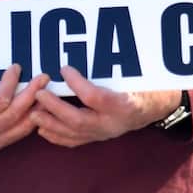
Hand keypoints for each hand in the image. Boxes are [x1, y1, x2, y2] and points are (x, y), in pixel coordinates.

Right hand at [0, 64, 49, 151]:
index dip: (10, 83)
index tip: (16, 67)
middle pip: (15, 113)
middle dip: (32, 93)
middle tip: (43, 76)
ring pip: (23, 126)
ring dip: (39, 107)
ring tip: (49, 90)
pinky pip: (20, 133)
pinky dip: (33, 118)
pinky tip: (42, 105)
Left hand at [31, 65, 181, 146]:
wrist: (159, 108)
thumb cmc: (150, 87)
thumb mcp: (140, 76)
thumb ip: (119, 70)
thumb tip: (95, 51)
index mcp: (125, 106)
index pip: (95, 97)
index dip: (77, 83)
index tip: (64, 69)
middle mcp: (112, 124)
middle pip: (78, 119)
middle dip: (55, 107)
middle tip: (40, 93)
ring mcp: (104, 134)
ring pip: (72, 133)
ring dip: (50, 123)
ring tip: (33, 112)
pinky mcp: (99, 138)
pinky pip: (74, 141)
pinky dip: (56, 136)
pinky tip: (42, 130)